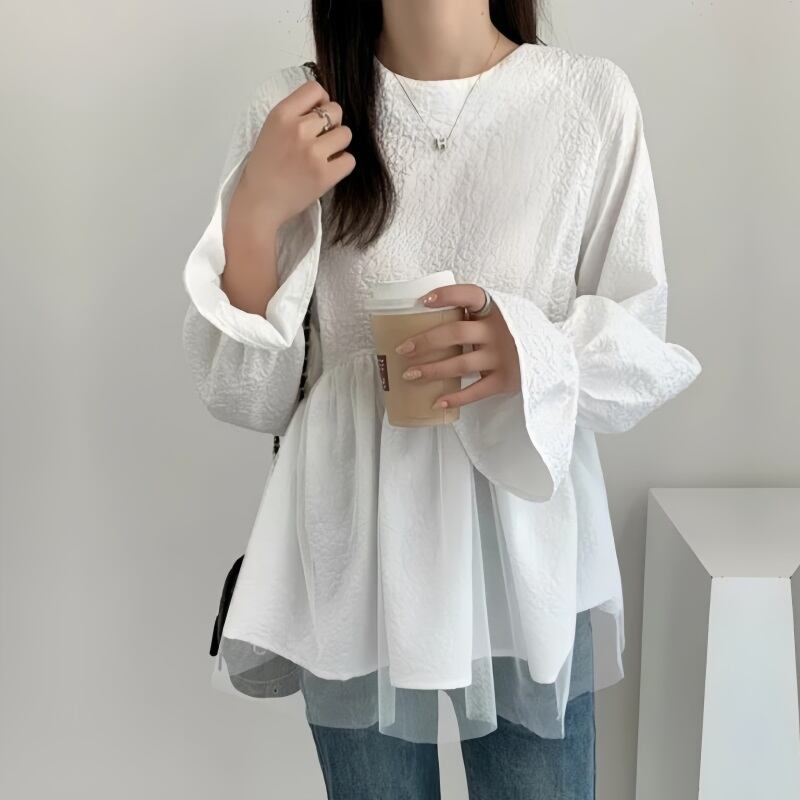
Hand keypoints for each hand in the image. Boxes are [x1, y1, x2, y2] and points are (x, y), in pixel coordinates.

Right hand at [233, 78, 355, 229]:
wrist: (259, 203)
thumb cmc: (264, 168)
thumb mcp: (271, 130)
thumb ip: (294, 115)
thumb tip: (323, 107)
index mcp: (282, 115)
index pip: (315, 89)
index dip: (321, 101)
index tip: (317, 116)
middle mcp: (298, 130)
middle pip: (336, 111)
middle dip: (332, 124)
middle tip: (321, 139)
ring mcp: (313, 153)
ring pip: (346, 134)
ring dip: (339, 144)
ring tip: (324, 155)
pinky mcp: (325, 175)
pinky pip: (350, 160)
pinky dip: (342, 165)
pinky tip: (329, 169)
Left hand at [393, 283, 521, 410]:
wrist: (551, 355)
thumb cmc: (513, 332)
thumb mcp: (502, 315)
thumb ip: (476, 313)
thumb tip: (427, 314)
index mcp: (496, 309)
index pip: (470, 294)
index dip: (447, 295)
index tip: (423, 301)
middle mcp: (499, 331)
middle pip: (455, 333)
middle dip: (425, 342)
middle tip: (403, 349)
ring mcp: (502, 356)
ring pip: (460, 364)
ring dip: (432, 370)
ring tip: (409, 375)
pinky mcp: (505, 380)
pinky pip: (475, 391)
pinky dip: (455, 398)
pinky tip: (437, 401)